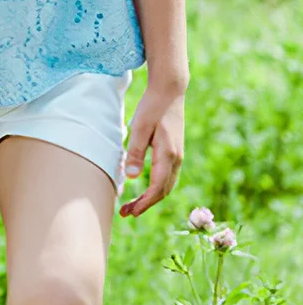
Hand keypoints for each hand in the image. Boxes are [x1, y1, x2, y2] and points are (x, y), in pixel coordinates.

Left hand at [118, 80, 185, 216]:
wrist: (170, 91)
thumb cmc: (153, 107)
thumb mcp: (140, 126)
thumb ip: (135, 151)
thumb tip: (131, 177)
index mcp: (168, 156)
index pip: (156, 189)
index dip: (144, 204)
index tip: (129, 213)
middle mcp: (176, 160)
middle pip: (162, 192)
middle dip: (145, 205)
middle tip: (126, 213)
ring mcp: (178, 156)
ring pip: (166, 186)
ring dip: (151, 198)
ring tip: (133, 204)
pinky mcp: (175, 151)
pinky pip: (167, 177)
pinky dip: (157, 188)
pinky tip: (145, 187)